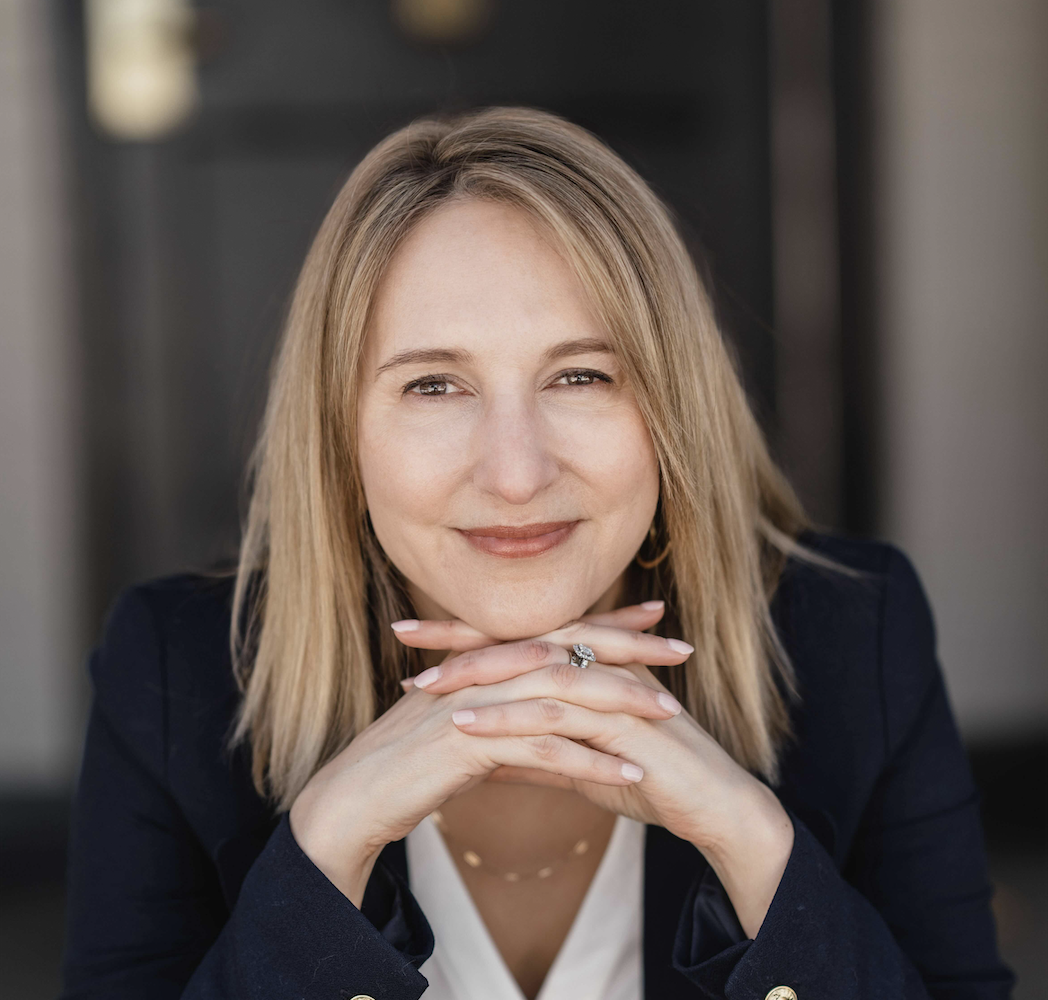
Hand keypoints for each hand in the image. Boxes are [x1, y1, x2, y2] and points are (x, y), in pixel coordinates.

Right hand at [288, 601, 687, 906]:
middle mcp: (481, 669)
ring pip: (564, 694)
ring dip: (622, 705)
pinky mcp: (470, 743)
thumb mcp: (463, 731)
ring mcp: (475, 702)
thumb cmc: (407, 767)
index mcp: (482, 659)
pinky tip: (630, 775)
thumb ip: (505, 719)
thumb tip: (545, 732)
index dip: (606, 622)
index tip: (655, 618)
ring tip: (671, 715)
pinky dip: (592, 762)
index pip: (555, 630)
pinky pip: (544, 750)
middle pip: (568, 649)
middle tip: (683, 650)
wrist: (351, 799)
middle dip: (630, 649)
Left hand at [396, 609, 794, 936]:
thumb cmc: (649, 776)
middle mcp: (595, 663)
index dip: (463, 632)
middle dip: (455, 635)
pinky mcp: (621, 719)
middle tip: (401, 634)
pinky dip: (507, 719)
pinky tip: (465, 727)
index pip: (515, 638)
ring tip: (419, 688)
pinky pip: (555, 714)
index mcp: (585, 663)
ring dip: (472, 677)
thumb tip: (483, 759)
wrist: (710, 805)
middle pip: (516, 638)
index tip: (411, 634)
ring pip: (530, 669)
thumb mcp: (577, 761)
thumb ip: (533, 752)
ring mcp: (610, 686)